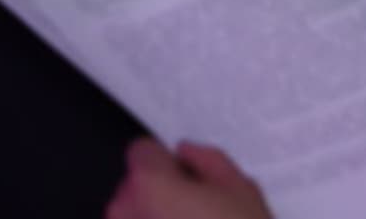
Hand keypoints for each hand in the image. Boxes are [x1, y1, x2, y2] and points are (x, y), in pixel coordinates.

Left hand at [109, 139, 273, 218]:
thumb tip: (185, 152)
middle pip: (134, 189)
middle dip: (159, 196)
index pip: (142, 152)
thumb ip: (208, 160)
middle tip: (196, 216)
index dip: (167, 164)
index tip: (188, 181)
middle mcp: (124, 212)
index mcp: (149, 184)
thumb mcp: (241, 190)